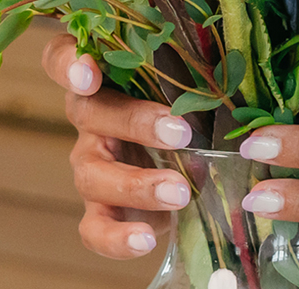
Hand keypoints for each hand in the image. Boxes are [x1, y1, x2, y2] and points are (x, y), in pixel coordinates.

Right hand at [42, 33, 196, 260]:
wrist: (190, 166)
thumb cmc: (191, 109)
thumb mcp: (193, 85)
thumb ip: (196, 75)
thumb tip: (236, 75)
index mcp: (105, 79)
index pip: (62, 58)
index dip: (68, 63)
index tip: (89, 73)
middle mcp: (91, 120)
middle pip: (90, 114)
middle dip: (136, 123)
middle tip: (181, 133)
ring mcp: (92, 166)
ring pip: (93, 174)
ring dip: (137, 183)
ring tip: (179, 192)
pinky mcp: (102, 211)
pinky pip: (95, 229)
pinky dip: (116, 238)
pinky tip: (146, 240)